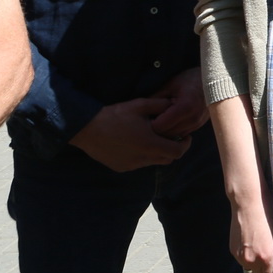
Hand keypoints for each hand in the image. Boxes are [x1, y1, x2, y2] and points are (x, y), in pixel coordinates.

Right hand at [70, 97, 189, 171]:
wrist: (87, 129)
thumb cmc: (115, 115)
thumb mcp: (140, 105)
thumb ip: (160, 105)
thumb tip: (174, 104)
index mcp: (150, 144)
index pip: (177, 152)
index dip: (185, 145)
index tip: (185, 136)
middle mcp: (142, 158)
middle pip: (167, 159)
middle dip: (173, 149)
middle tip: (172, 137)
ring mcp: (131, 165)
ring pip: (153, 162)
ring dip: (158, 152)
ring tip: (153, 138)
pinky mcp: (121, 167)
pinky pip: (139, 164)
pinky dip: (144, 156)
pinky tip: (136, 144)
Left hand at [150, 68, 207, 137]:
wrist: (214, 80)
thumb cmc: (190, 79)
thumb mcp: (170, 85)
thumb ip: (155, 99)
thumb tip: (139, 112)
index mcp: (185, 108)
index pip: (159, 126)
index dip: (148, 124)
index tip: (144, 118)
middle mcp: (192, 119)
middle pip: (165, 135)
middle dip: (154, 130)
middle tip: (147, 121)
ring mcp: (196, 124)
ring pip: (172, 137)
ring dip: (163, 132)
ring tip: (157, 121)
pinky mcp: (197, 127)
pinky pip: (180, 135)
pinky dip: (172, 131)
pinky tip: (167, 122)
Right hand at [227, 187, 272, 272]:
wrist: (248, 200)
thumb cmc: (270, 212)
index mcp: (267, 256)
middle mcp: (252, 260)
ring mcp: (240, 256)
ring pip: (252, 270)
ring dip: (259, 265)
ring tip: (265, 250)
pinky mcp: (233, 250)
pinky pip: (244, 261)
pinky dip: (250, 257)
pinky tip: (255, 243)